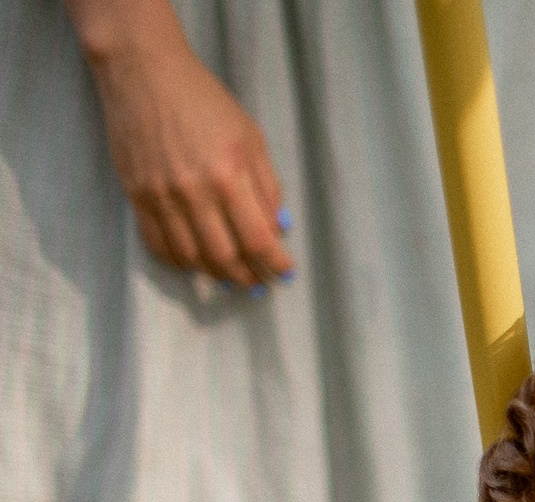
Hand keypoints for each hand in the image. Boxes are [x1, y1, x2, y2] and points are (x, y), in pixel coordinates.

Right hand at [71, 0, 293, 284]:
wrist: (143, 72)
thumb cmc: (203, 100)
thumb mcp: (251, 137)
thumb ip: (266, 186)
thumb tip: (277, 229)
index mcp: (229, 175)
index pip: (257, 239)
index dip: (275, 264)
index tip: (284, 272)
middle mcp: (194, 191)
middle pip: (225, 256)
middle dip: (248, 276)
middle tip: (260, 282)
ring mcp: (161, 195)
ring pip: (191, 256)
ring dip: (216, 274)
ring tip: (232, 276)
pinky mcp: (136, 194)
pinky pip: (157, 244)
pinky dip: (180, 261)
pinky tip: (195, 262)